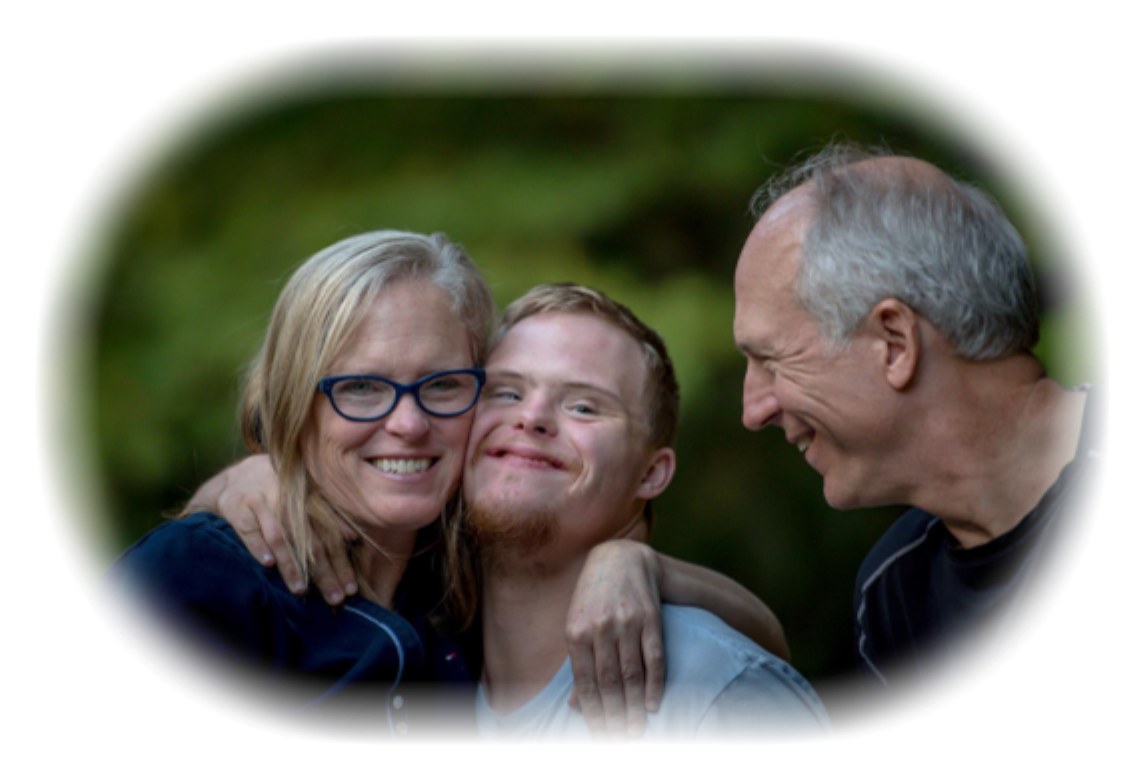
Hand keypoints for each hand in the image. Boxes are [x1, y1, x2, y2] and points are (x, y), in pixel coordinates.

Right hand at [200, 455, 358, 604]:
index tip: (351, 588)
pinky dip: (258, 546)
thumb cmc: (276, 492)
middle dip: (324, 572)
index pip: (330, 535)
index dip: (341, 562)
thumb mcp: (303, 497)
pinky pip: (249, 529)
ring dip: (291, 564)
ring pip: (280, 537)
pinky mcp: (237, 506)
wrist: (235, 478)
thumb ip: (328, 515)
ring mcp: (262, 502)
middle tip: (335, 598)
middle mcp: (288, 499)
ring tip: (301, 589)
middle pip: (310, 541)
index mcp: (308, 499)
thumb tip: (353, 538)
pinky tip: (267, 564)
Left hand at [565, 540, 664, 744]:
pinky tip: (654, 704)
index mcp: (576, 632)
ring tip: (636, 731)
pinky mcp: (650, 619)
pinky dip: (654, 683)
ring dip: (634, 707)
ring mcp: (627, 623)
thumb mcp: (576, 625)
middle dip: (613, 718)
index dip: (593, 715)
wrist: (620, 559)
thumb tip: (574, 705)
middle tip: (619, 744)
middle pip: (608, 683)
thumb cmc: (592, 598)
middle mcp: (600, 628)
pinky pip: (654, 657)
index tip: (599, 739)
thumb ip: (578, 664)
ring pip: (631, 674)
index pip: (585, 684)